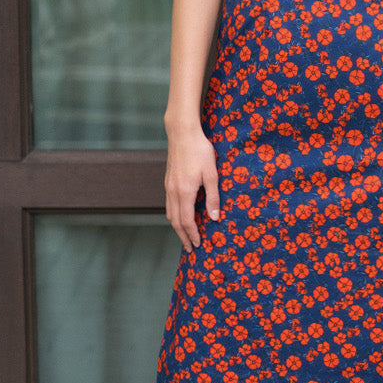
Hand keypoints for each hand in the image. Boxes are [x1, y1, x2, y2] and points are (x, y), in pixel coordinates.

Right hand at [164, 124, 220, 250]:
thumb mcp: (212, 174)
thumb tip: (215, 218)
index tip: (197, 245)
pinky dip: (173, 216)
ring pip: (170, 213)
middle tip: (189, 249)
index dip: (192, 235)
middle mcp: (173, 192)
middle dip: (182, 236)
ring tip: (184, 236)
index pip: (187, 221)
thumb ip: (213, 197)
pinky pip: (168, 204)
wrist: (182, 133)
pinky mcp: (168, 181)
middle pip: (175, 221)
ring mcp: (168, 186)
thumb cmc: (200, 151)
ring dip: (177, 227)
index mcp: (185, 192)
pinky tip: (179, 216)